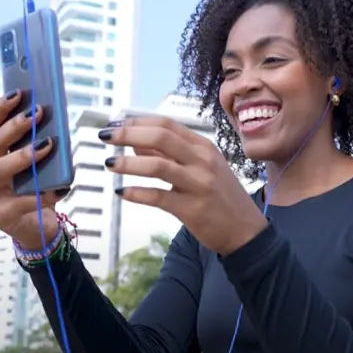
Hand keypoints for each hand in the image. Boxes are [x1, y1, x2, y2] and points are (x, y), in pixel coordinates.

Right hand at [0, 92, 67, 249]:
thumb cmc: (34, 190)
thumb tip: (50, 118)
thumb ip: (34, 144)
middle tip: (37, 113)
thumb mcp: (33, 164)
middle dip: (15, 126)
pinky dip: (44, 192)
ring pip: (0, 169)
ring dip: (24, 154)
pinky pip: (22, 200)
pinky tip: (61, 187)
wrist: (35, 230)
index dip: (0, 108)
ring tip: (47, 144)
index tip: (19, 93)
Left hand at [101, 117, 268, 254]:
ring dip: (128, 163)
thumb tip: (135, 143)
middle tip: (105, 136)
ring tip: (109, 163)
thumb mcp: (201, 169)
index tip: (116, 123)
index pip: (167, 125)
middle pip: (160, 138)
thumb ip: (170, 155)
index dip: (138, 121)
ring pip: (158, 166)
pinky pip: (159, 197)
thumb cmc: (221, 197)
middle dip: (128, 134)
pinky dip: (137, 194)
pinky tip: (122, 193)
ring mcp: (198, 184)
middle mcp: (202, 161)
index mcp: (204, 147)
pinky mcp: (193, 209)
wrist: (246, 231)